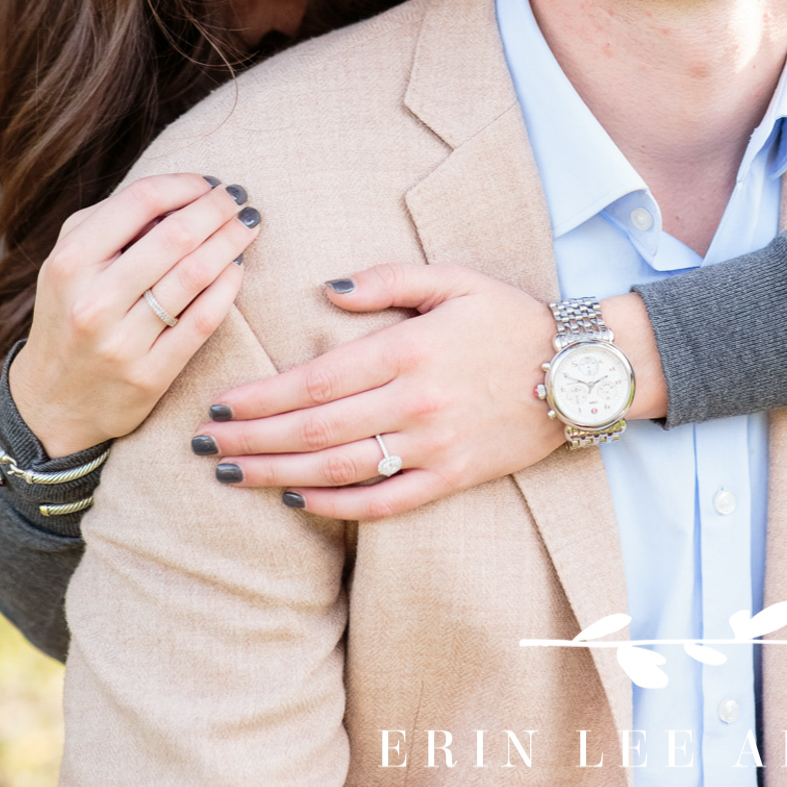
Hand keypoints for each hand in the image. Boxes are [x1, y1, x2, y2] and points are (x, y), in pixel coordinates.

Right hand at [9, 173, 257, 457]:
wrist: (51, 401)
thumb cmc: (69, 313)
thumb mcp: (70, 262)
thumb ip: (111, 223)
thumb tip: (180, 194)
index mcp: (69, 261)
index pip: (140, 200)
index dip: (185, 184)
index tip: (208, 183)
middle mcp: (92, 300)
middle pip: (175, 235)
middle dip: (217, 209)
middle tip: (239, 200)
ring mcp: (121, 342)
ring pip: (194, 275)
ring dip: (231, 243)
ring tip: (247, 227)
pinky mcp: (149, 375)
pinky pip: (202, 321)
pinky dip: (227, 288)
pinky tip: (237, 269)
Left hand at [197, 263, 574, 520]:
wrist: (583, 371)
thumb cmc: (509, 318)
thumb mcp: (450, 279)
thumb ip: (384, 281)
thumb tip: (323, 290)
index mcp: (407, 351)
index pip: (316, 381)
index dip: (263, 397)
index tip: (220, 402)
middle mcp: (415, 403)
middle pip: (315, 429)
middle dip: (252, 439)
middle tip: (203, 442)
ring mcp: (434, 446)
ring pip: (341, 469)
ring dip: (278, 474)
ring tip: (230, 473)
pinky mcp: (454, 478)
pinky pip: (387, 501)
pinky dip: (338, 507)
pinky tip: (296, 502)